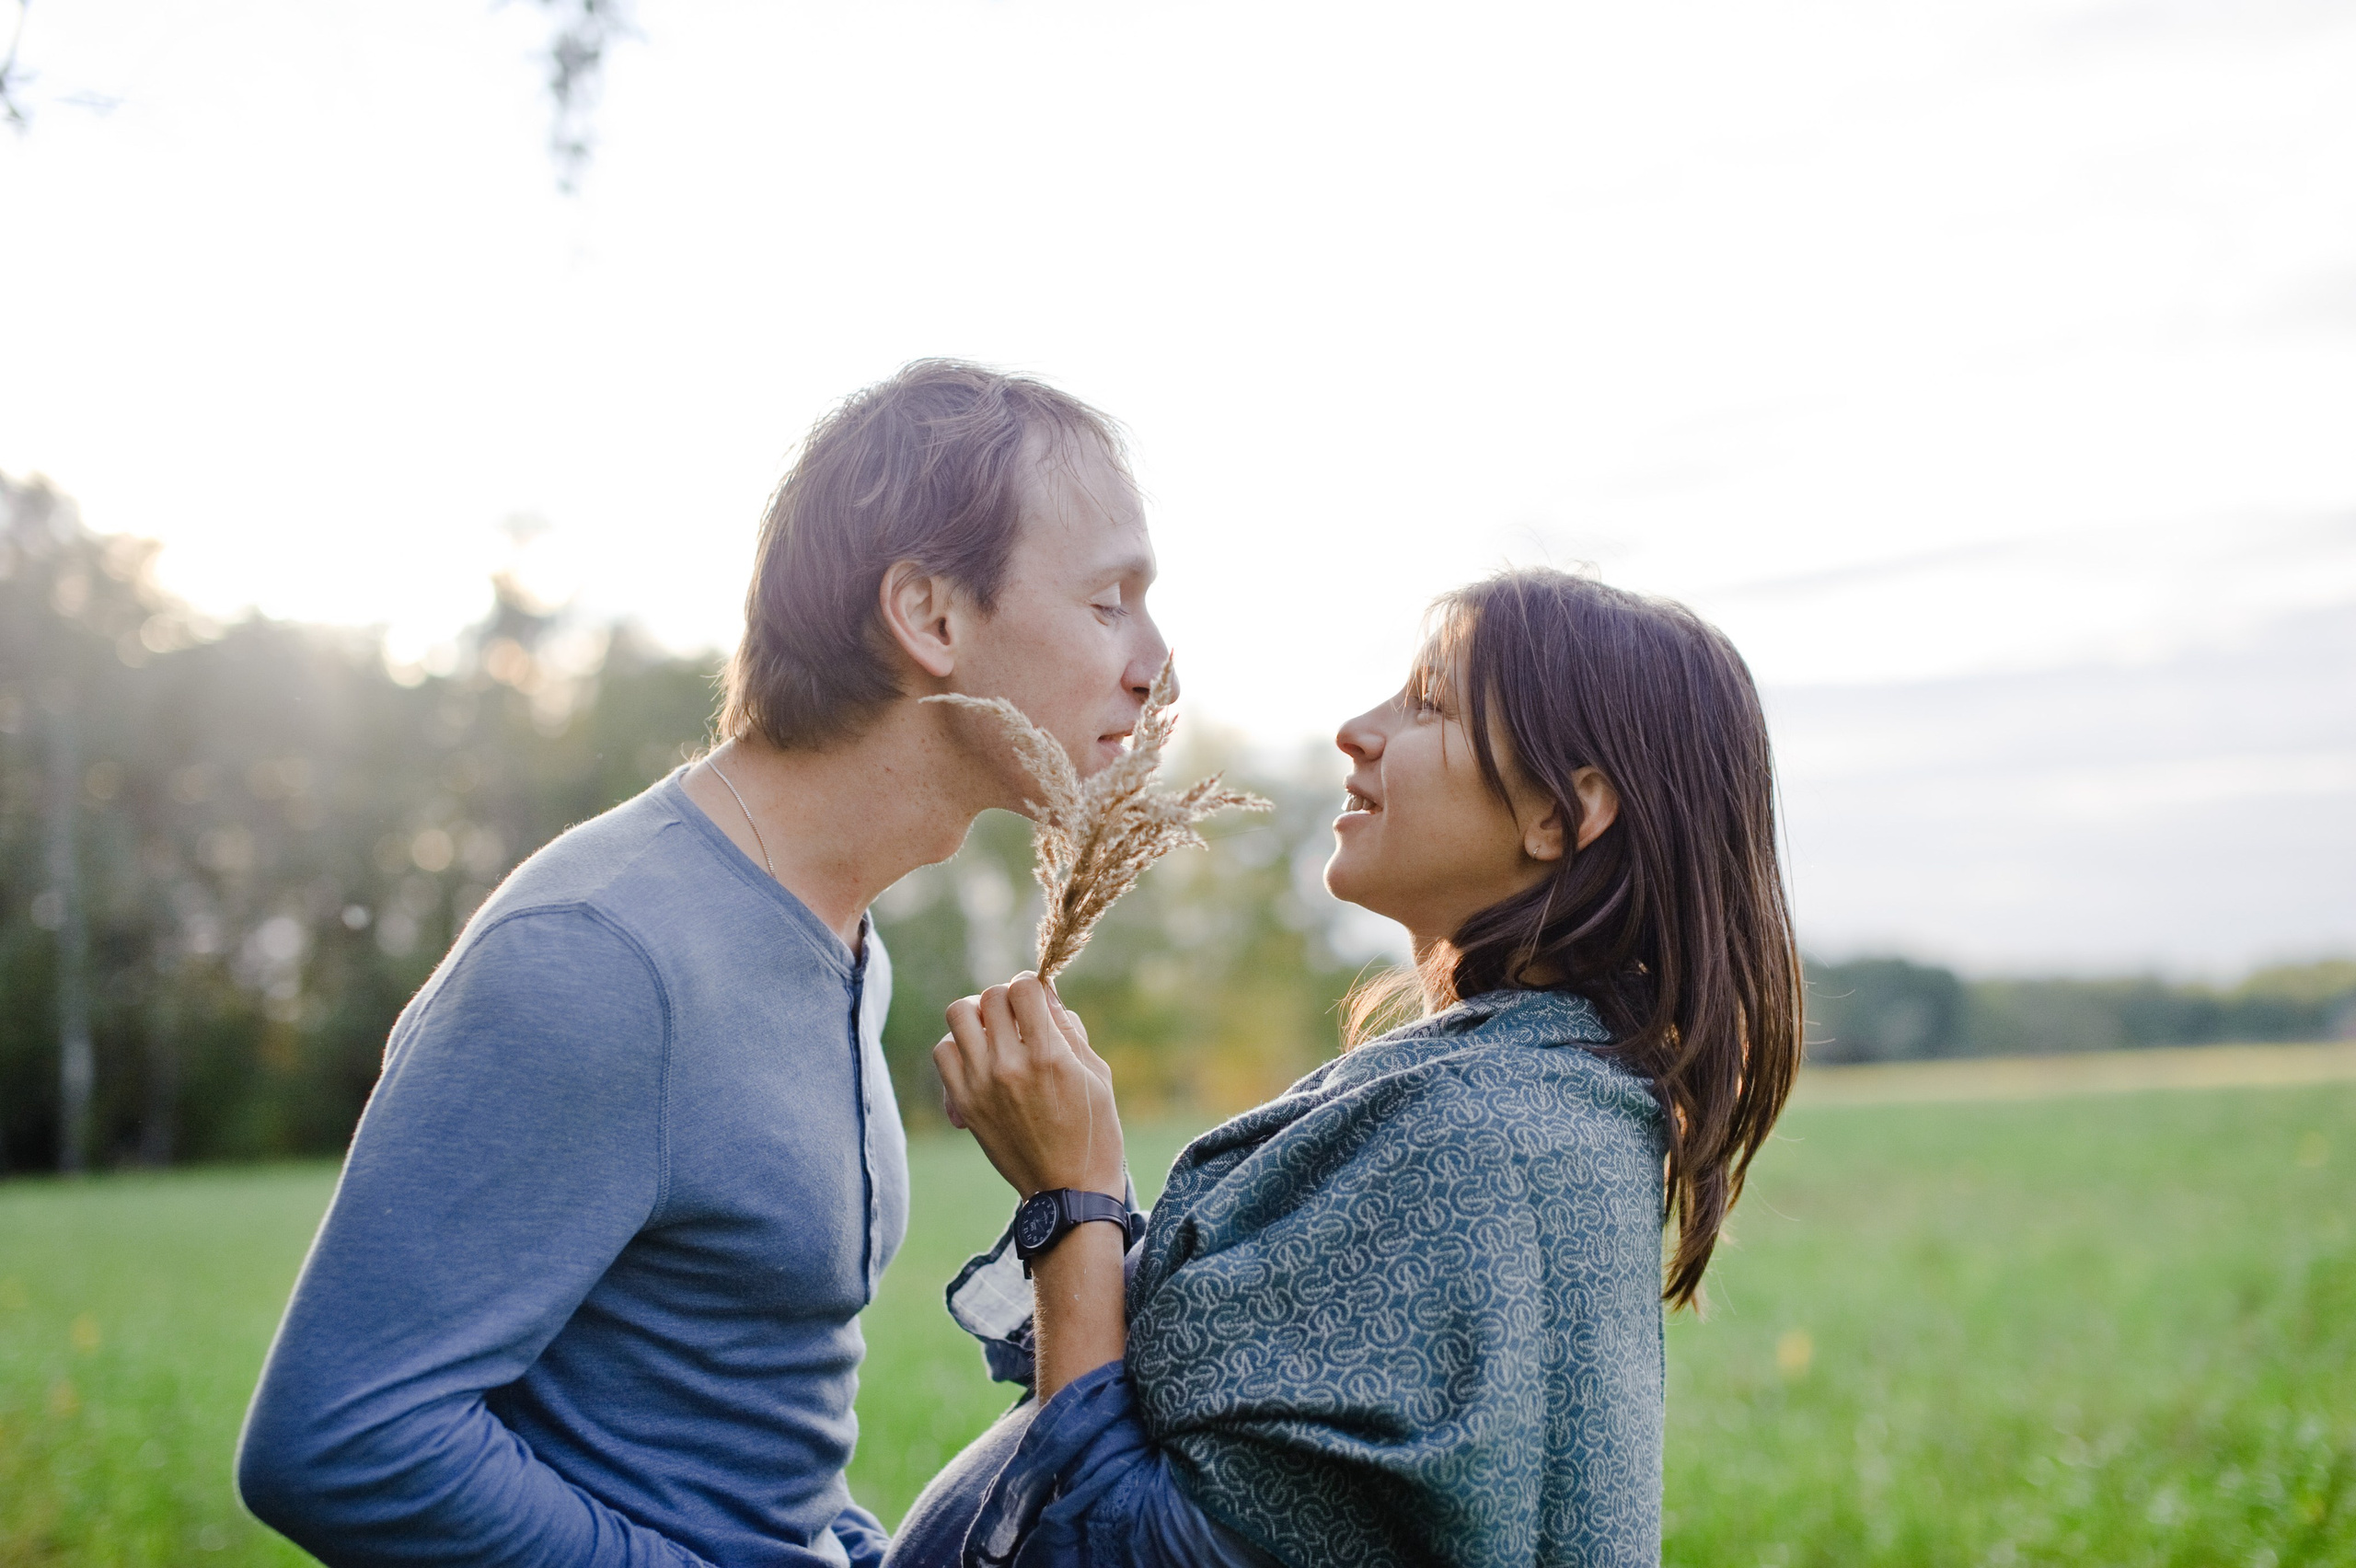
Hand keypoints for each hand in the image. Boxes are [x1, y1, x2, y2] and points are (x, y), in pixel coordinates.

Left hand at [934, 973, 1123, 1200]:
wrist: (1067, 1191)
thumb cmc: (1093, 1133)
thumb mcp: (1097, 1075)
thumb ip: (1069, 1030)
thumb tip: (1046, 994)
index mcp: (1049, 1056)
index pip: (1022, 988)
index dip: (1031, 986)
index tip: (1037, 1000)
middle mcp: (1010, 1066)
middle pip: (990, 997)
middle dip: (1006, 1000)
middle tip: (1018, 1019)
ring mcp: (981, 1085)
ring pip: (958, 1015)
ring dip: (977, 1016)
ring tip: (993, 1034)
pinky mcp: (965, 1104)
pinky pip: (943, 1051)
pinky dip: (957, 1046)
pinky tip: (978, 1060)